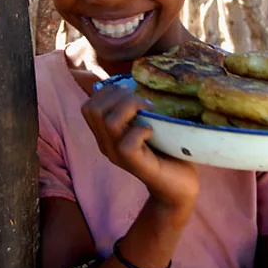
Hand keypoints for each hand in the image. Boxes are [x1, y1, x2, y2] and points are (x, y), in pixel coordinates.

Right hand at [82, 85, 199, 211]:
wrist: (178, 186)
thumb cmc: (165, 151)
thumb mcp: (146, 124)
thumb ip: (136, 110)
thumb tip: (135, 81)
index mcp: (105, 135)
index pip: (89, 106)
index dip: (108, 92)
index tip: (131, 91)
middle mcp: (106, 145)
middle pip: (94, 110)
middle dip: (119, 96)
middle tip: (143, 102)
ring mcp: (118, 156)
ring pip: (109, 122)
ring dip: (131, 108)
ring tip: (149, 111)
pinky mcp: (135, 165)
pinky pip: (126, 143)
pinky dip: (140, 131)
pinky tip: (152, 131)